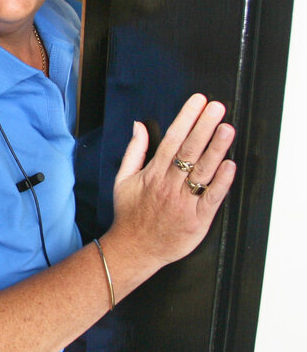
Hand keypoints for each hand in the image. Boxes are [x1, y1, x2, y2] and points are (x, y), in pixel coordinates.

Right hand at [109, 93, 236, 267]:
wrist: (134, 249)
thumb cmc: (130, 215)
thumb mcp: (123, 179)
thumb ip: (134, 151)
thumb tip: (139, 126)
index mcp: (153, 174)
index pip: (172, 140)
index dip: (186, 119)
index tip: (198, 103)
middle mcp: (169, 185)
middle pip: (189, 151)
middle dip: (204, 126)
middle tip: (216, 108)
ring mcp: (184, 202)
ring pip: (202, 171)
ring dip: (216, 148)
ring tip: (227, 129)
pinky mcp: (197, 219)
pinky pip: (211, 197)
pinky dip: (221, 182)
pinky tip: (229, 165)